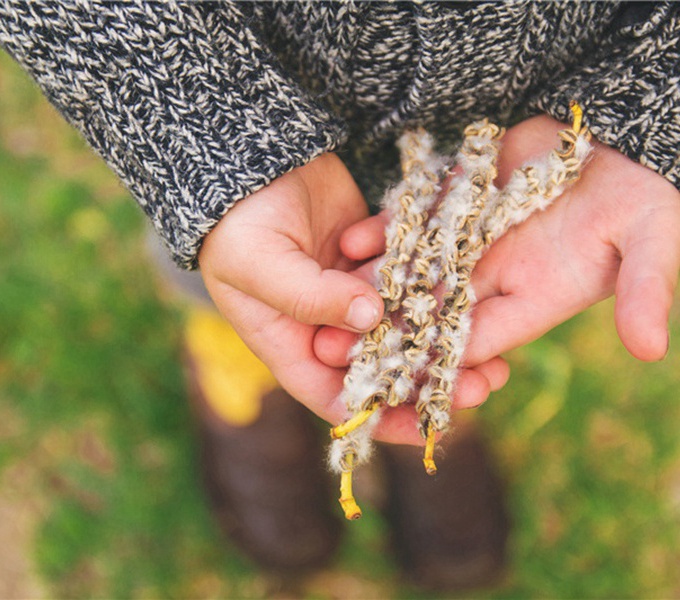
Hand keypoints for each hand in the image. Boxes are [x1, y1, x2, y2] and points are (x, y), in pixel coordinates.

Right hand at [199, 153, 508, 443]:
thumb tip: (369, 320)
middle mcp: (324, 327)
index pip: (339, 398)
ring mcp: (350, 291)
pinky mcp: (371, 258)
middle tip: (486, 380)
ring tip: (494, 339)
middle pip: (383, 366)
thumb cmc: (238, 222)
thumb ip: (310, 297)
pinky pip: (407, 276)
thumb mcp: (260, 264)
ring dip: (444, 330)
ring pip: (404, 322)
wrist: (249, 160)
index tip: (436, 422)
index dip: (385, 417)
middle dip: (431, 377)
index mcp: (291, 345)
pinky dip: (430, 277)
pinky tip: (463, 276)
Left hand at [322, 115, 679, 373]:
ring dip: (372, 285)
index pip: (478, 340)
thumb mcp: (650, 239)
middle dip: (384, 333)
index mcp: (532, 299)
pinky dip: (386, 231)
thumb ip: (643, 288)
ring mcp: (470, 241)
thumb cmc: (642, 193)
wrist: (620, 133)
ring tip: (328, 299)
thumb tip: (653, 348)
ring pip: (414, 270)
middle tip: (335, 350)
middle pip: (432, 312)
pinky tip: (351, 241)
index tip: (393, 383)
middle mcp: (494, 276)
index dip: (437, 363)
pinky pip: (414, 223)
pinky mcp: (456, 204)